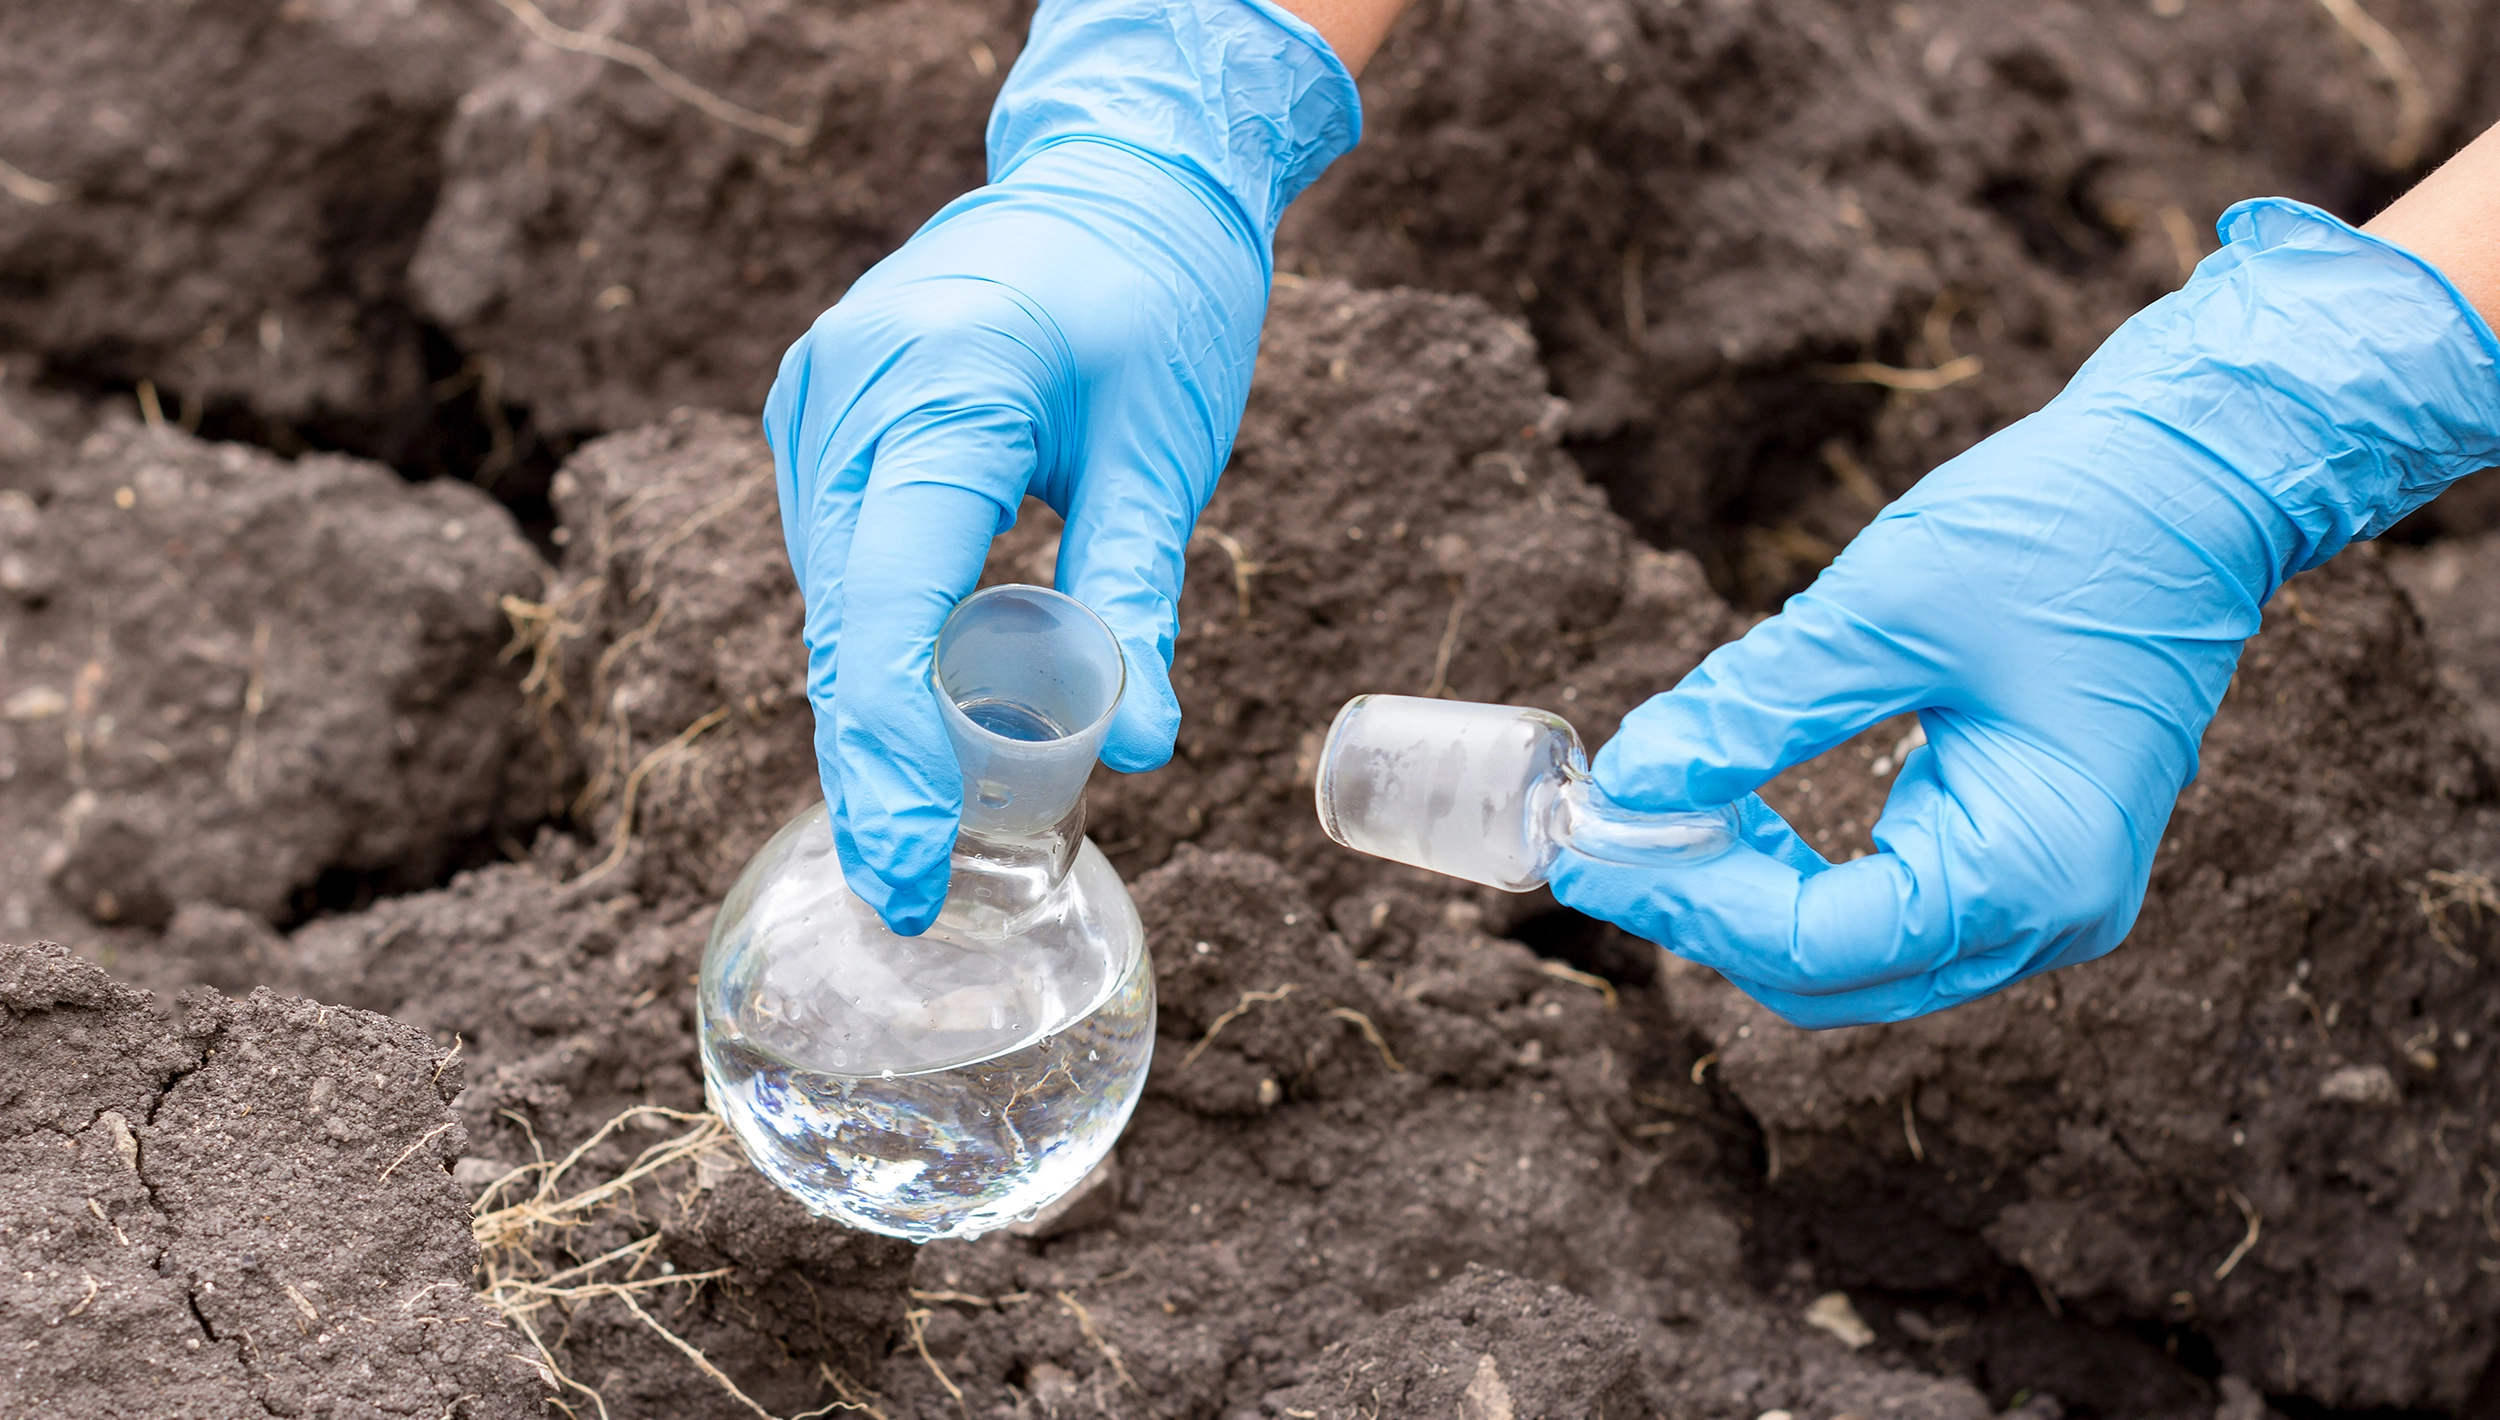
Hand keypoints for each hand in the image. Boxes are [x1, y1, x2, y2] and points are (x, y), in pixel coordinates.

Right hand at [762, 0, 1356, 933]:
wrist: (1114, 173)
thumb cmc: (1160, 298)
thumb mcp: (1166, 449)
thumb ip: (1138, 595)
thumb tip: (1142, 747)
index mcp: (939, 390)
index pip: (889, 609)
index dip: (890, 757)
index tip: (908, 872)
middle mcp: (848, 394)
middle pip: (843, 621)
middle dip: (872, 763)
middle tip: (911, 891)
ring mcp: (819, 398)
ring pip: (832, 595)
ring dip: (871, 702)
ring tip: (922, 818)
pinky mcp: (822, 412)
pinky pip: (838, 550)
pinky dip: (875, 632)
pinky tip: (917, 705)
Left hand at [1554, 199, 2499, 1026]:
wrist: (2198, 475)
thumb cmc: (2067, 528)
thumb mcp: (1883, 614)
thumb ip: (1750, 710)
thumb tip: (1630, 783)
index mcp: (2032, 871)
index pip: (1818, 943)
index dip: (1689, 902)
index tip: (1586, 846)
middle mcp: (2053, 915)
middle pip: (1832, 978)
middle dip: (1708, 914)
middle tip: (1603, 839)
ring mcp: (2048, 896)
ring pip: (1858, 958)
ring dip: (1750, 901)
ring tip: (1658, 817)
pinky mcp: (2027, 855)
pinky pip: (1892, 909)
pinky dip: (1802, 878)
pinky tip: (1733, 810)